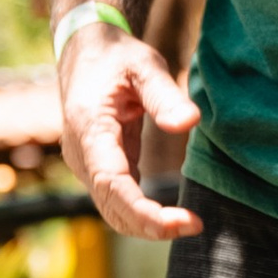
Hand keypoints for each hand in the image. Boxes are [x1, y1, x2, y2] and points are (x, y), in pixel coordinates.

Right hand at [57, 26, 202, 241]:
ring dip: (146, 225)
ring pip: (111, 210)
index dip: (144, 211)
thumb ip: (165, 95)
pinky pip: (116, 201)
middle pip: (111, 207)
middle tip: (196, 226)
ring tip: (189, 224)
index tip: (182, 221)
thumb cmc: (116, 56)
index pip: (112, 184)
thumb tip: (190, 123)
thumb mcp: (144, 66)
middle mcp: (81, 154)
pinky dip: (141, 214)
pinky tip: (172, 216)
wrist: (85, 52)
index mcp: (90, 128)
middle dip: (150, 226)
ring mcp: (86, 164)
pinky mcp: (98, 168)